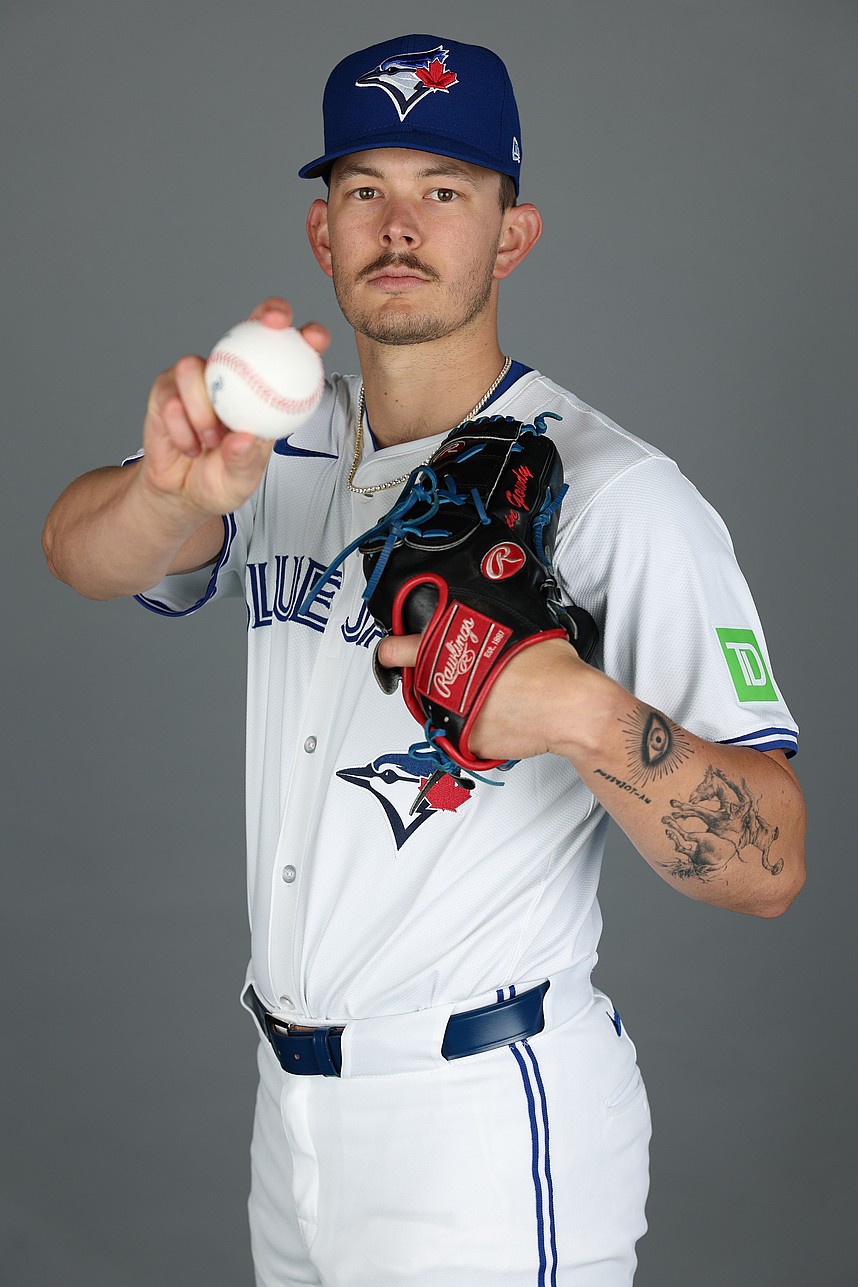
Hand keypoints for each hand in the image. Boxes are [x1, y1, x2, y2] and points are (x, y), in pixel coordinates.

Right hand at [139, 298, 329, 517]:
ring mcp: (199, 377)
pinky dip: (182, 429)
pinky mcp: (166, 387)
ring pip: (196, 368)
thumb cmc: (221, 479)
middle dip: (265, 312)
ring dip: (203, 411)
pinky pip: (172, 398)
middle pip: (250, 326)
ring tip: (210, 443)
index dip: (307, 336)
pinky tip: (189, 447)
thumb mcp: (241, 480)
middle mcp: (233, 374)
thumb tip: (246, 437)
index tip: (315, 339)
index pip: (290, 355)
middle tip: (272, 323)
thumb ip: (245, 460)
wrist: (180, 491)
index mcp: (264, 391)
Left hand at [376, 633, 592, 761]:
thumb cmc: (553, 671)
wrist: (573, 709)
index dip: (392, 650)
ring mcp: (454, 716)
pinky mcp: (467, 742)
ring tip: (497, 696)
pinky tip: (505, 717)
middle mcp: (445, 684)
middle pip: (423, 680)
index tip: (389, 652)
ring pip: (443, 707)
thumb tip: (485, 628)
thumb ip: (487, 631)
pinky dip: (480, 727)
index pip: (398, 649)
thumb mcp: (515, 628)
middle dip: (442, 678)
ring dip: (461, 702)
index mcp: (451, 650)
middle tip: (469, 676)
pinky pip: (465, 733)